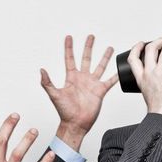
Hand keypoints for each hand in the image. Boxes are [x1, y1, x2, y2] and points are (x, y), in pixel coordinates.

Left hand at [40, 34, 117, 151]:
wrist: (76, 124)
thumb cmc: (64, 112)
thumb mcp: (54, 95)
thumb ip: (47, 82)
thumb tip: (41, 70)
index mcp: (71, 78)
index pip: (69, 59)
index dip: (69, 48)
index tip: (69, 37)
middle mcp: (82, 79)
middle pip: (86, 58)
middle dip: (88, 47)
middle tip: (91, 36)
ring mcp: (92, 84)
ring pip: (100, 66)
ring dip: (104, 57)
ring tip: (109, 48)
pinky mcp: (100, 91)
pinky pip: (109, 81)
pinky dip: (115, 76)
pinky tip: (120, 70)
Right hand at [126, 35, 161, 117]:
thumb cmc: (159, 109)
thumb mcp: (149, 94)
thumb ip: (152, 84)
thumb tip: (161, 80)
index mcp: (141, 78)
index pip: (133, 59)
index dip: (136, 48)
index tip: (142, 44)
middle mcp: (149, 72)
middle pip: (150, 48)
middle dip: (159, 39)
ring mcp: (160, 72)